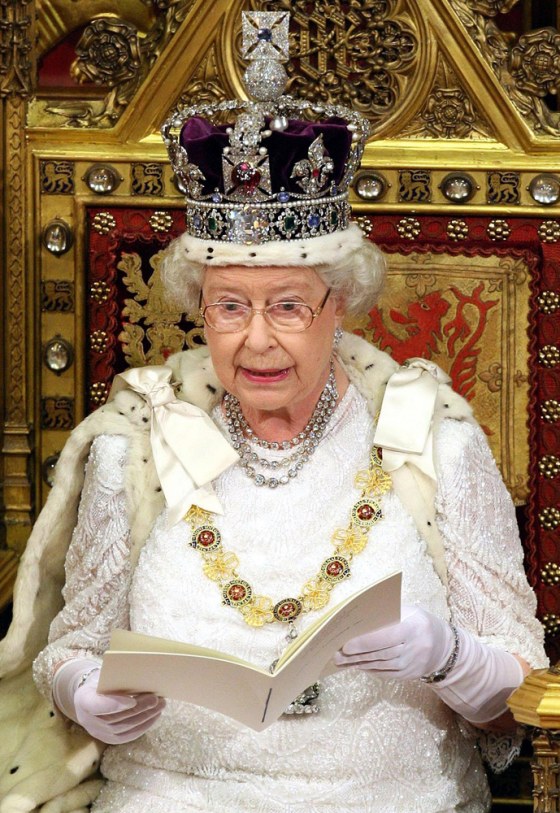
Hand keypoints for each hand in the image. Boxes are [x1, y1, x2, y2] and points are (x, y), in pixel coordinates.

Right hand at [73, 670, 165, 744]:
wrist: (91, 695)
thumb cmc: (101, 680)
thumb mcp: (104, 674)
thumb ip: (116, 678)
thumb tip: (142, 675)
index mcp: (83, 699)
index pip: (96, 705)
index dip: (114, 705)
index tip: (131, 701)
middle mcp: (87, 719)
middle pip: (114, 719)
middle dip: (138, 709)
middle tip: (155, 699)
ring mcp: (97, 732)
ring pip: (122, 729)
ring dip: (144, 717)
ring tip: (159, 705)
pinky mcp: (108, 739)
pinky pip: (126, 736)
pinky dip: (143, 726)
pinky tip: (154, 716)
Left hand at [334, 605, 453, 679]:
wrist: (443, 646)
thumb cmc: (419, 622)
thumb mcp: (409, 612)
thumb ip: (388, 615)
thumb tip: (359, 618)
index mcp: (414, 628)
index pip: (387, 636)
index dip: (366, 641)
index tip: (347, 643)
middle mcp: (415, 648)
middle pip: (381, 653)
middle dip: (357, 654)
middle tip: (337, 653)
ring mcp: (413, 665)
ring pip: (381, 665)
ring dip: (359, 663)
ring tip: (341, 660)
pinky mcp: (409, 676)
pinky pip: (385, 673)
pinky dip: (369, 669)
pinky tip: (357, 665)